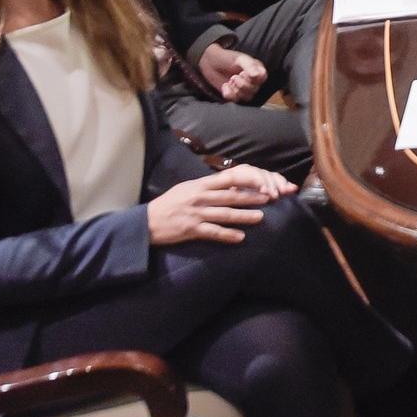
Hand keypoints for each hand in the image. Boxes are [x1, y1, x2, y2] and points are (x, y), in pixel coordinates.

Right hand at [147, 165, 294, 245]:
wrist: (147, 222)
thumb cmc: (170, 203)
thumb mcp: (188, 188)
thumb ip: (208, 186)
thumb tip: (232, 184)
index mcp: (200, 185)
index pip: (229, 178)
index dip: (247, 181)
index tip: (262, 184)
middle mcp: (200, 197)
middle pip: (230, 196)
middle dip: (251, 197)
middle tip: (269, 199)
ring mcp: (196, 213)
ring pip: (225, 214)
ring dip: (244, 216)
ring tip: (260, 218)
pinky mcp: (191, 229)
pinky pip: (213, 232)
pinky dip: (227, 235)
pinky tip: (240, 238)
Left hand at [196, 44, 265, 103]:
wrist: (210, 63)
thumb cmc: (226, 58)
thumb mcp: (239, 59)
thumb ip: (250, 66)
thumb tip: (258, 75)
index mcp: (257, 70)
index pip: (262, 78)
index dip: (254, 78)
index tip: (244, 72)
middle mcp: (253, 80)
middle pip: (254, 89)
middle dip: (242, 84)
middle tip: (234, 76)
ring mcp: (244, 88)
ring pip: (246, 96)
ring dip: (236, 89)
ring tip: (230, 80)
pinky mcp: (234, 95)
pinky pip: (235, 100)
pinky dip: (229, 94)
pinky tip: (225, 85)